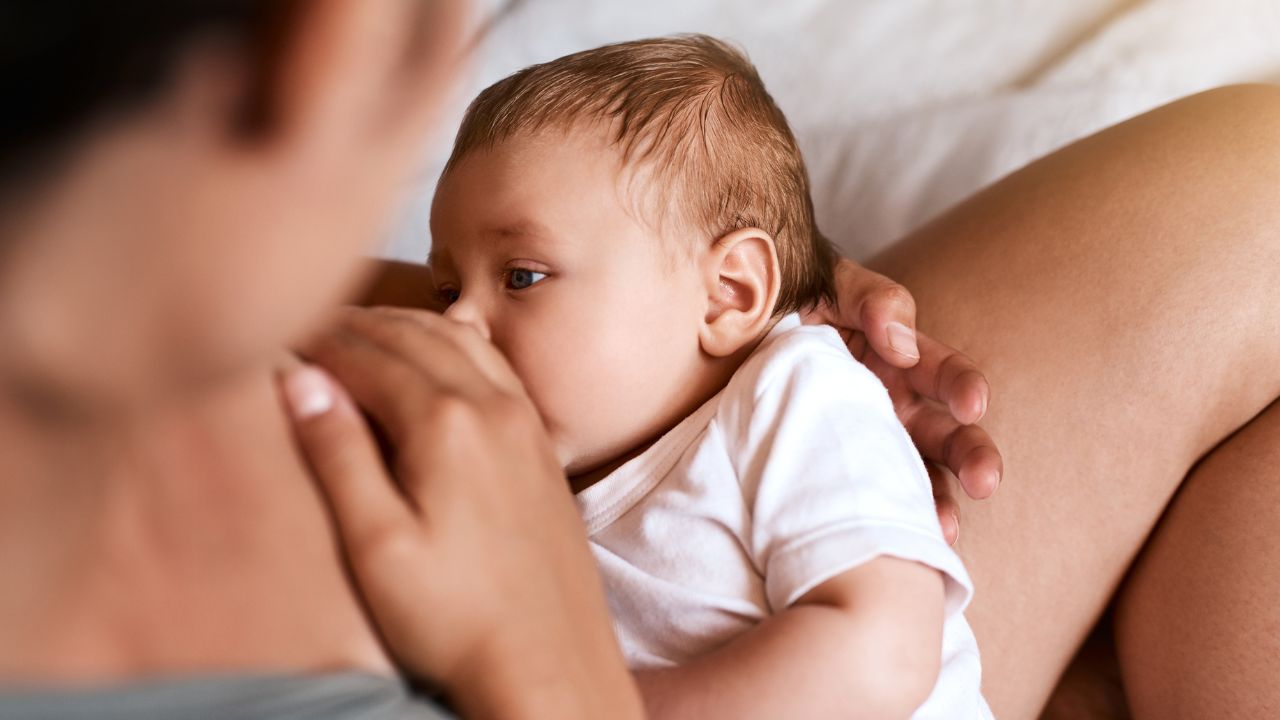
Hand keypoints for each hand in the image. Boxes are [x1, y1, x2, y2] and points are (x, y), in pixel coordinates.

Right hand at [279, 307, 641, 719]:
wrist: (549, 662)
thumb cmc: (455, 618)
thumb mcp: (376, 545)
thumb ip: (337, 454)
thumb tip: (301, 379)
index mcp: (446, 424)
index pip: (366, 356)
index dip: (318, 341)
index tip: (279, 334)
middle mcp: (493, 408)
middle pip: (414, 336)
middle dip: (357, 325)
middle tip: (311, 323)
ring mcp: (525, 425)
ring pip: (460, 342)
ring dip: (407, 327)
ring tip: (363, 331)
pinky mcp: (542, 447)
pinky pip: (495, 367)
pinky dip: (455, 345)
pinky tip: (438, 358)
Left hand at [804, 259, 1002, 543]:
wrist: (719, 334)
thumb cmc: (783, 304)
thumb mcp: (826, 287)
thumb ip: (870, 298)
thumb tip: (902, 342)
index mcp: (894, 359)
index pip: (942, 371)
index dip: (961, 385)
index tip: (971, 405)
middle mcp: (889, 407)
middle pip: (945, 435)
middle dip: (971, 456)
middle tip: (983, 480)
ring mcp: (863, 446)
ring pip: (915, 479)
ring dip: (937, 503)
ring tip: (942, 529)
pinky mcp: (831, 475)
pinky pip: (866, 502)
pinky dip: (886, 521)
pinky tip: (895, 541)